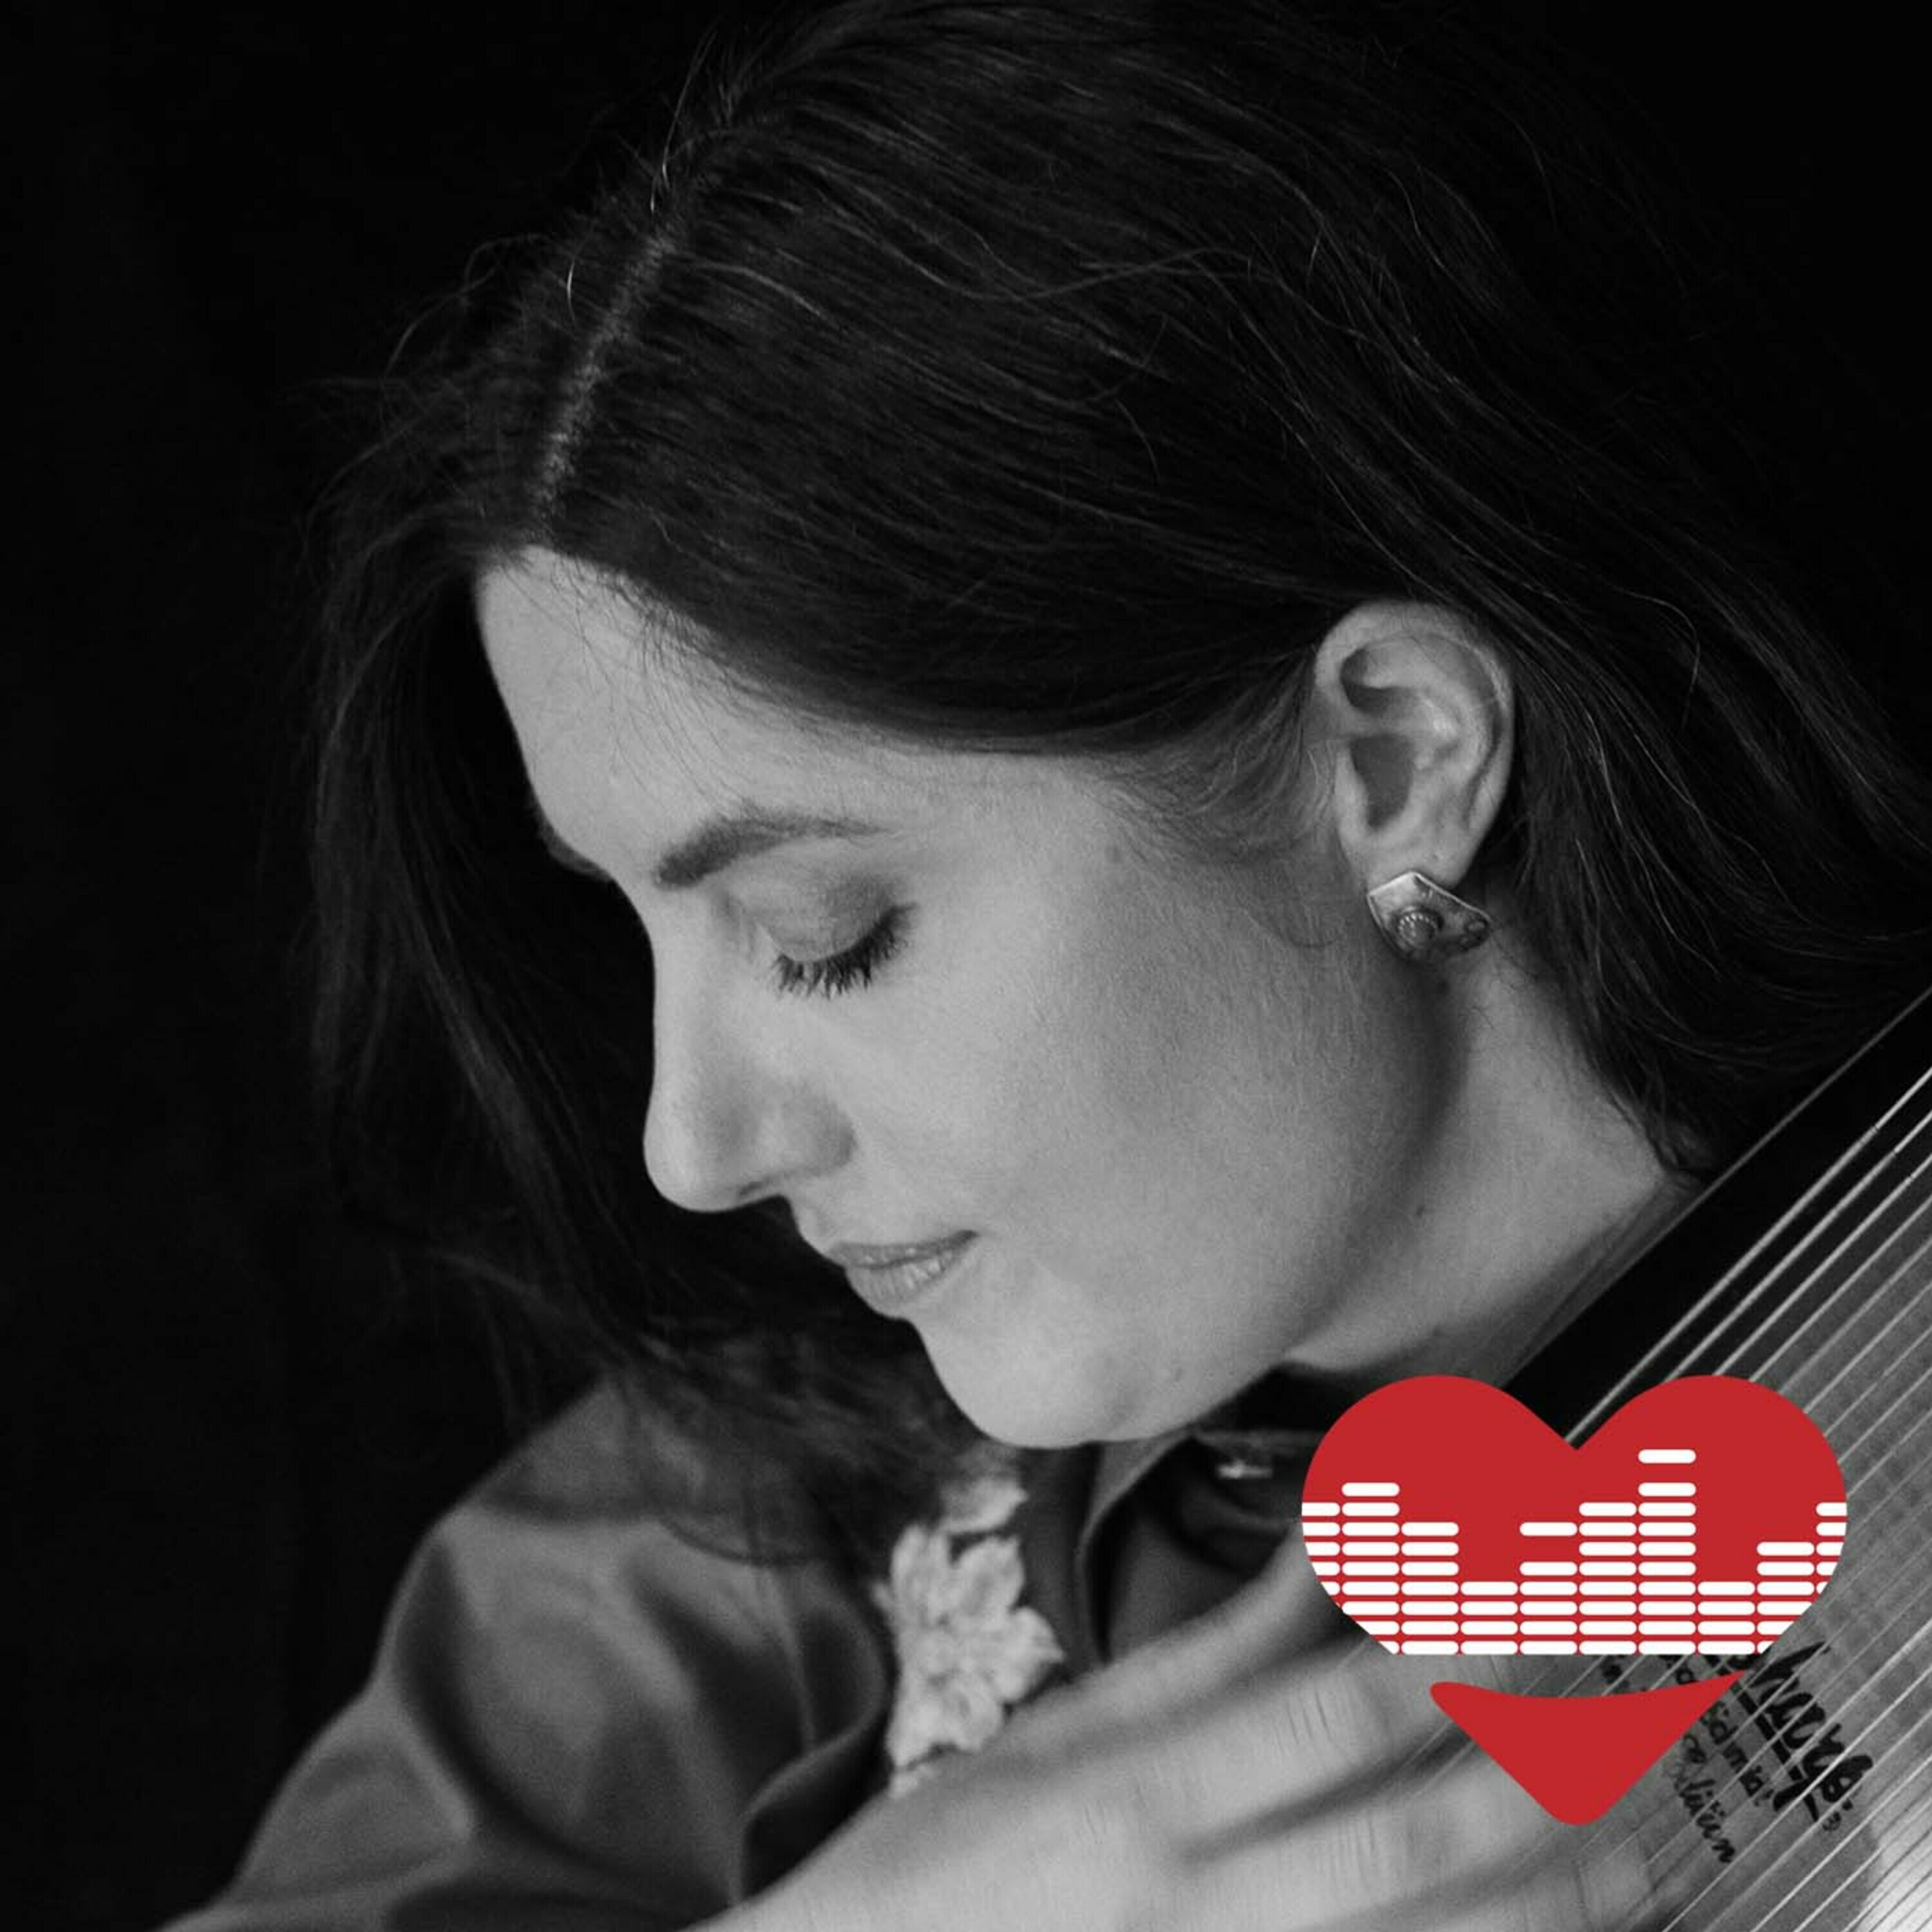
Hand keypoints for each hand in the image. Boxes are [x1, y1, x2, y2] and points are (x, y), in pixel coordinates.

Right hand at [744, 1533, 1672, 1931]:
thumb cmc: (959, 1859)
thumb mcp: (1072, 1727)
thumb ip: (1217, 1648)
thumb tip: (1329, 1543)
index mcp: (1150, 1792)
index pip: (1347, 1708)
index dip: (1469, 1648)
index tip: (1548, 1593)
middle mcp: (1209, 1902)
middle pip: (1428, 1832)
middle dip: (1559, 1765)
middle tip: (1650, 1710)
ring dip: (1559, 1897)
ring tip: (1641, 1849)